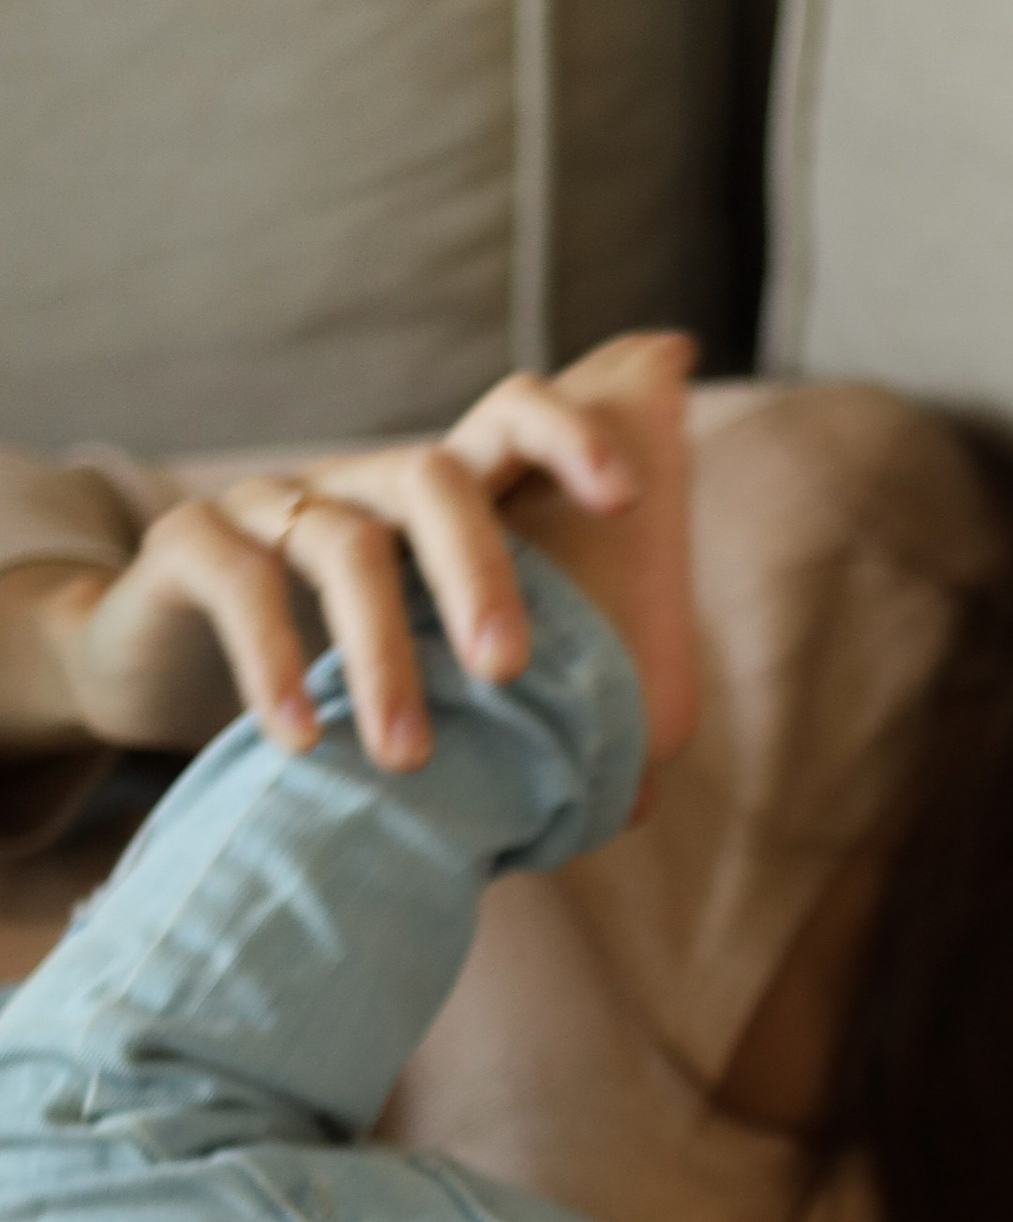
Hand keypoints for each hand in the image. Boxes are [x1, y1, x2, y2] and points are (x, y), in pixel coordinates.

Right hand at [25, 353, 665, 773]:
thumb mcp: (432, 683)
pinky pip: (238, 581)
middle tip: (508, 668)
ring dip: (382, 655)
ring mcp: (271, 504)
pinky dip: (272, 661)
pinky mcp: (190, 543)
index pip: (509, 421)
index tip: (629, 496)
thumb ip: (527, 715)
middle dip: (479, 569)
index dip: (571, 439)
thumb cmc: (330, 681)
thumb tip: (643, 799)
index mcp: (435, 504)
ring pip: (342, 546)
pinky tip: (302, 741)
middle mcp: (358, 485)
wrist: (161, 680)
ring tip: (407, 759)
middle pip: (431, 477)